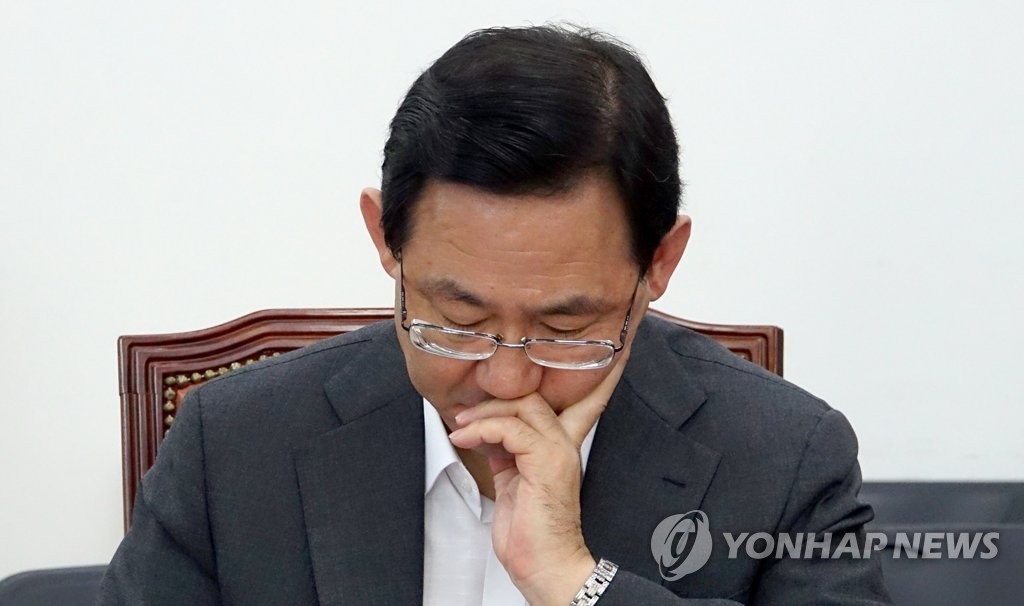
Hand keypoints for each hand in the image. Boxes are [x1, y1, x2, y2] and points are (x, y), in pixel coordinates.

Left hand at [448, 356, 627, 605]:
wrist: (545, 567)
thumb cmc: (531, 534)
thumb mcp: (513, 482)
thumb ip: (506, 451)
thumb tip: (483, 431)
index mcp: (561, 445)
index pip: (585, 399)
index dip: (596, 373)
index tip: (608, 350)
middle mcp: (564, 442)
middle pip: (535, 394)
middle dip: (495, 396)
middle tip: (464, 412)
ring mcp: (558, 450)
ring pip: (521, 405)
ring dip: (482, 414)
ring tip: (461, 427)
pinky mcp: (545, 462)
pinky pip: (509, 428)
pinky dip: (481, 430)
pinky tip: (466, 439)